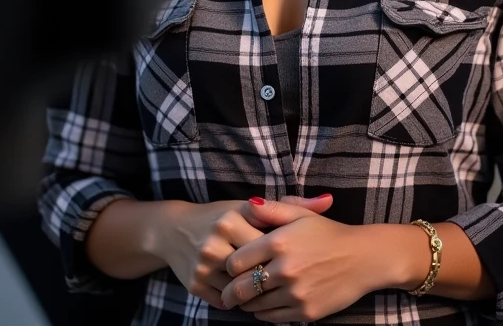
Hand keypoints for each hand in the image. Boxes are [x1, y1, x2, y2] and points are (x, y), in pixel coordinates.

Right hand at [152, 196, 331, 308]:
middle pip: (255, 270)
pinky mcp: (195, 285)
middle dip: (269, 275)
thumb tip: (329, 201)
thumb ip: (291, 205)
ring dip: (255, 291)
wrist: (174, 229)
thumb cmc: (219, 215)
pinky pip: (225, 301)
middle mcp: (215, 242)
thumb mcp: (248, 206)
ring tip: (269, 286)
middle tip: (285, 278)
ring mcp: (203, 266)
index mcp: (232, 218)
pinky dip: (238, 301)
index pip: (268, 244)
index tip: (291, 255)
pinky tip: (249, 294)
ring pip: (241, 289)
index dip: (281, 253)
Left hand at [222, 198, 376, 322]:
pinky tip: (265, 304)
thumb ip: (273, 209)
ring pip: (255, 306)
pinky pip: (272, 318)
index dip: (230, 265)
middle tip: (228, 292)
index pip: (236, 261)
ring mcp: (295, 293)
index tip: (231, 267)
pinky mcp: (305, 311)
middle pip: (241, 288)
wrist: (362, 258)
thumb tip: (248, 204)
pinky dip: (263, 313)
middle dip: (231, 292)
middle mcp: (285, 269)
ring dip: (247, 303)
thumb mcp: (302, 215)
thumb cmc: (329, 234)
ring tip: (247, 298)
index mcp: (280, 242)